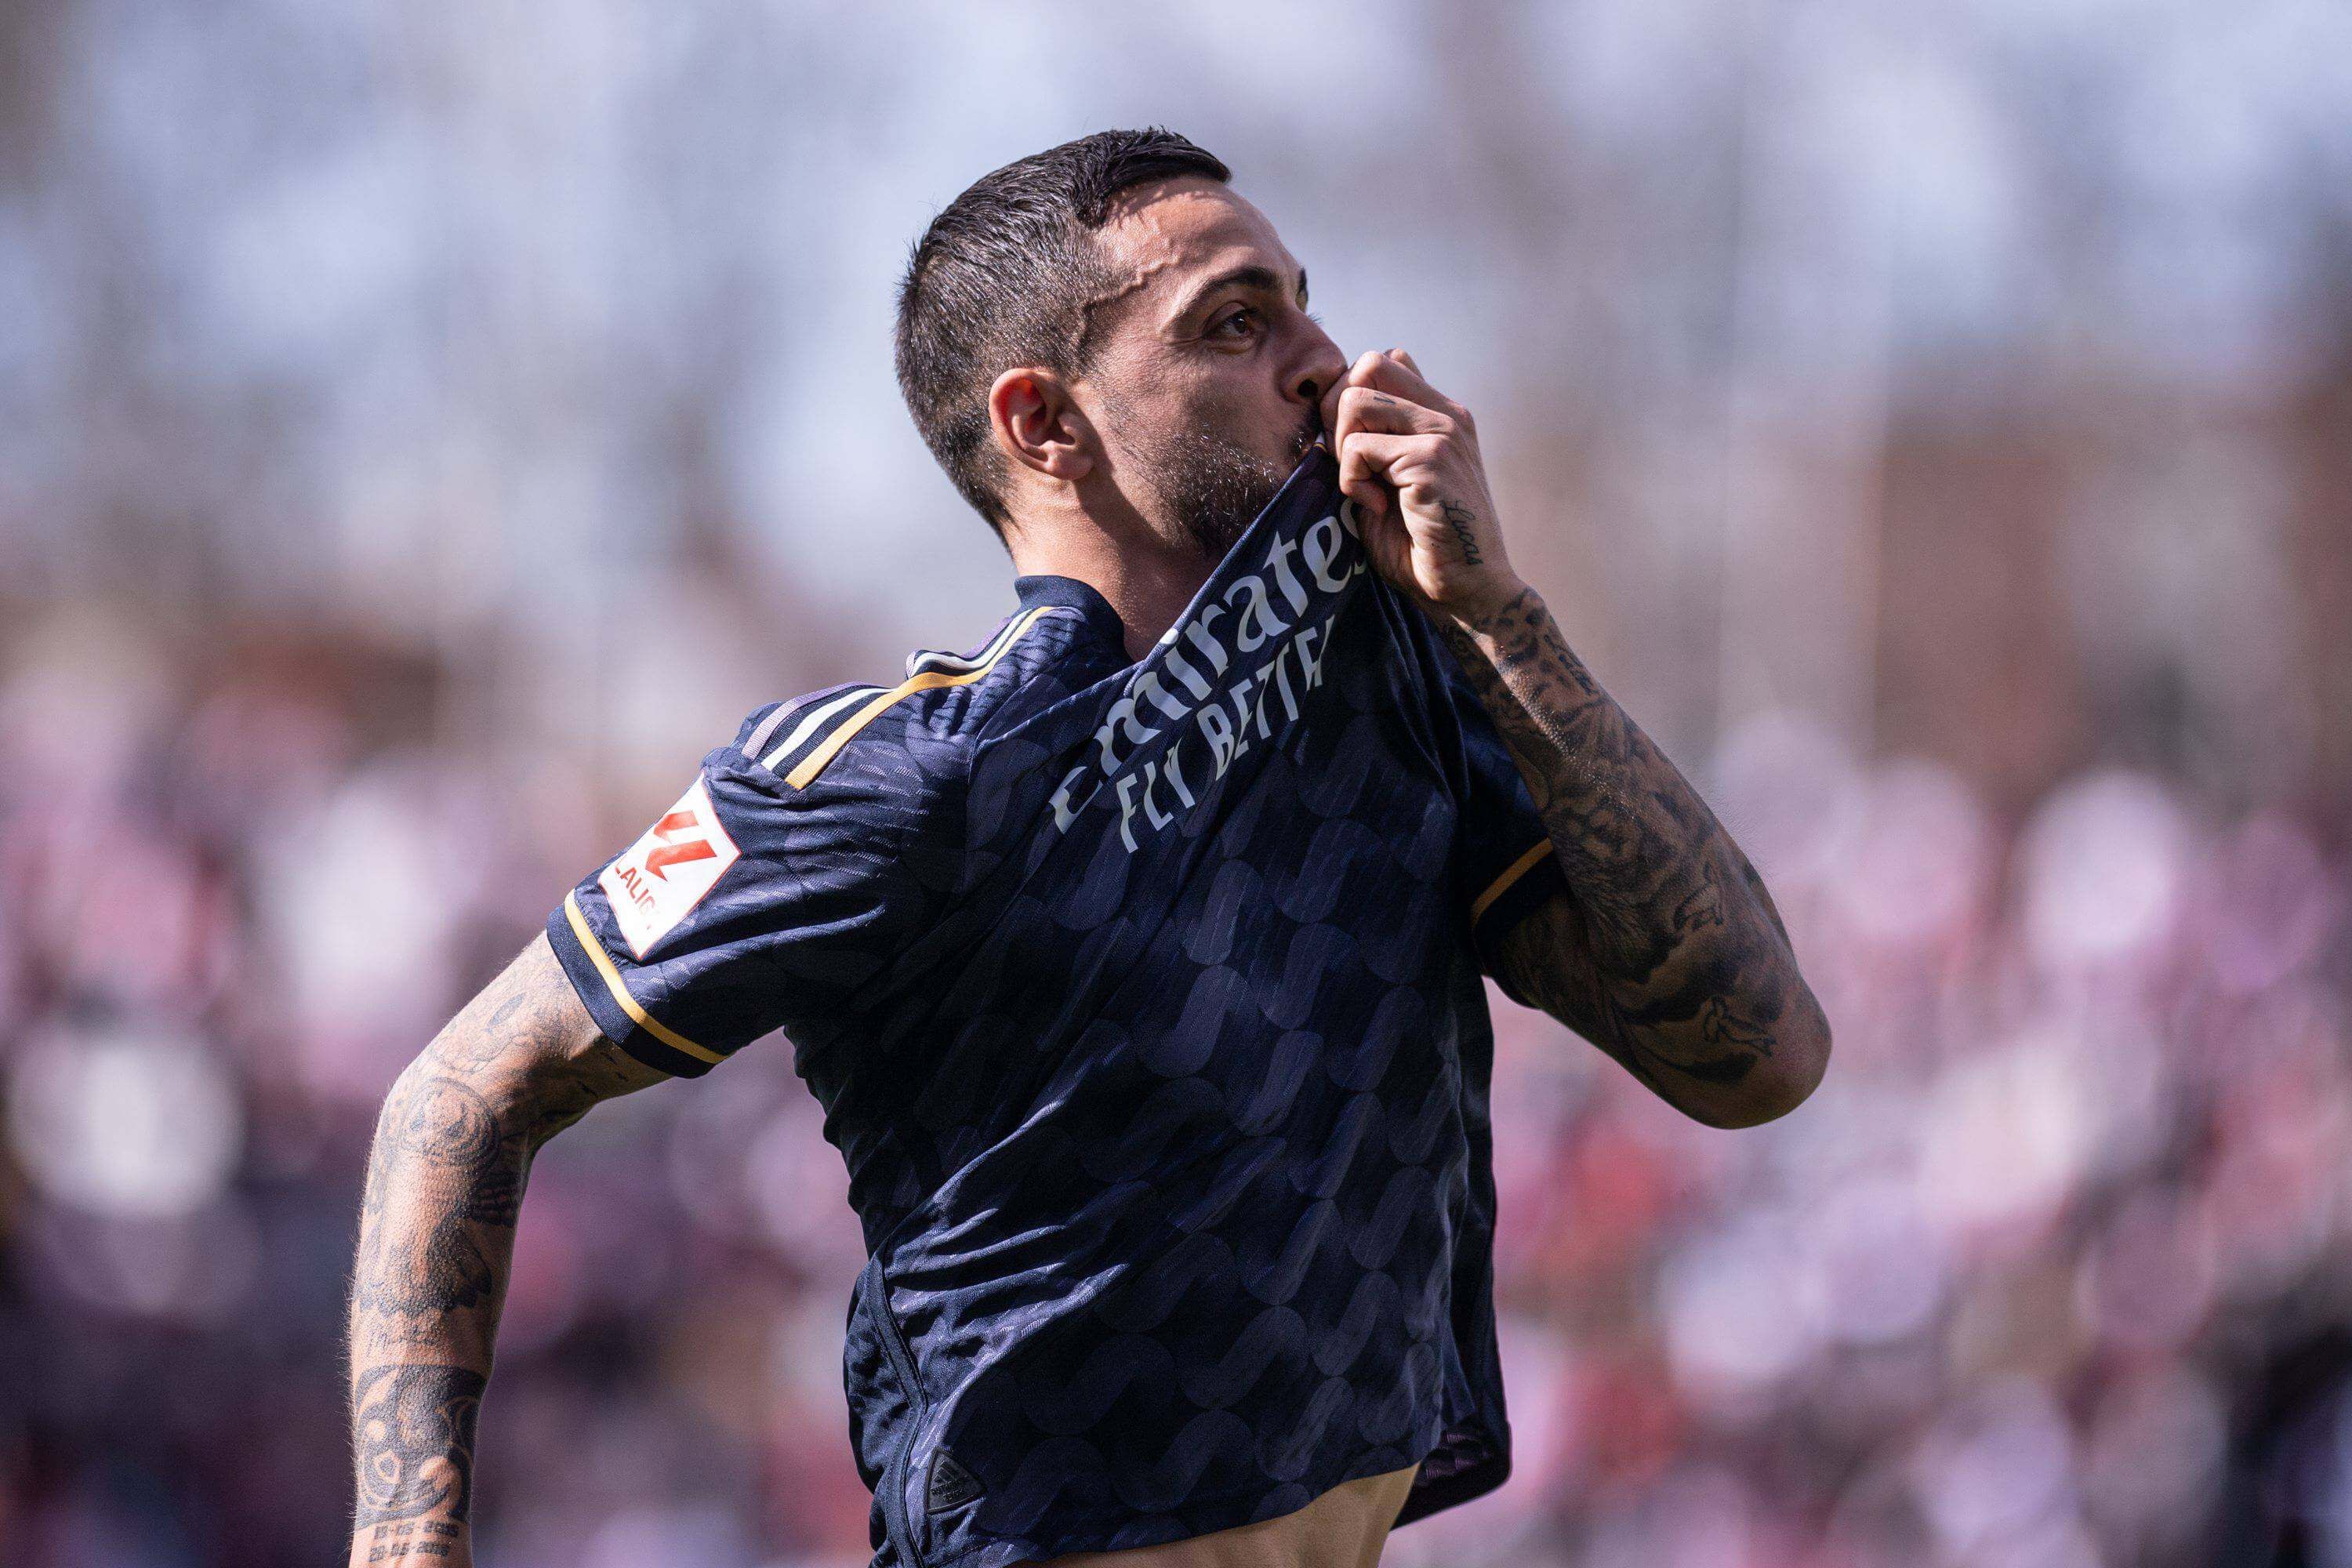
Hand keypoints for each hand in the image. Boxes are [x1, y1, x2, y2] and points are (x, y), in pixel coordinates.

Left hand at [1319, 348, 1521, 624]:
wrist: (1467, 589)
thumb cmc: (1422, 544)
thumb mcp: (1390, 480)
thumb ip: (1369, 443)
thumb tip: (1324, 416)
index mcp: (1440, 414)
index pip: (1383, 364)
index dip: (1350, 400)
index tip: (1355, 453)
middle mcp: (1445, 413)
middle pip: (1369, 364)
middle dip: (1338, 411)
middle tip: (1350, 462)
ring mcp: (1442, 431)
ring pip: (1355, 399)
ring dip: (1343, 447)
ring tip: (1366, 487)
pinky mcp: (1431, 458)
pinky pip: (1358, 448)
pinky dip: (1353, 481)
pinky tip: (1377, 507)